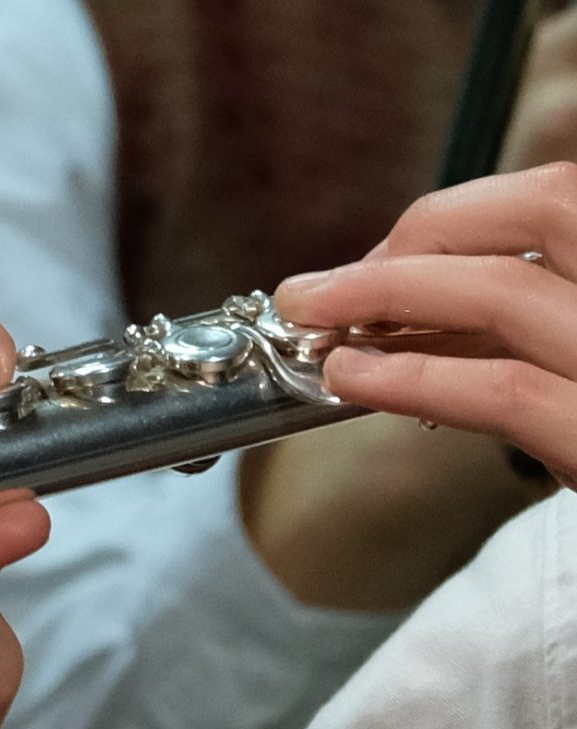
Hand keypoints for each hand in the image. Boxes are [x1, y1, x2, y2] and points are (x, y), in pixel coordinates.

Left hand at [274, 162, 576, 489]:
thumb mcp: (574, 356)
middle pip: (545, 207)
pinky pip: (505, 392)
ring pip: (510, 290)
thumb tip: (406, 309)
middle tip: (320, 288)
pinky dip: (414, 376)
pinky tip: (353, 377)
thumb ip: (522, 325)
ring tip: (313, 322)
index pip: (555, 200)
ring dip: (389, 295)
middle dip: (415, 238)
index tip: (376, 264)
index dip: (451, 221)